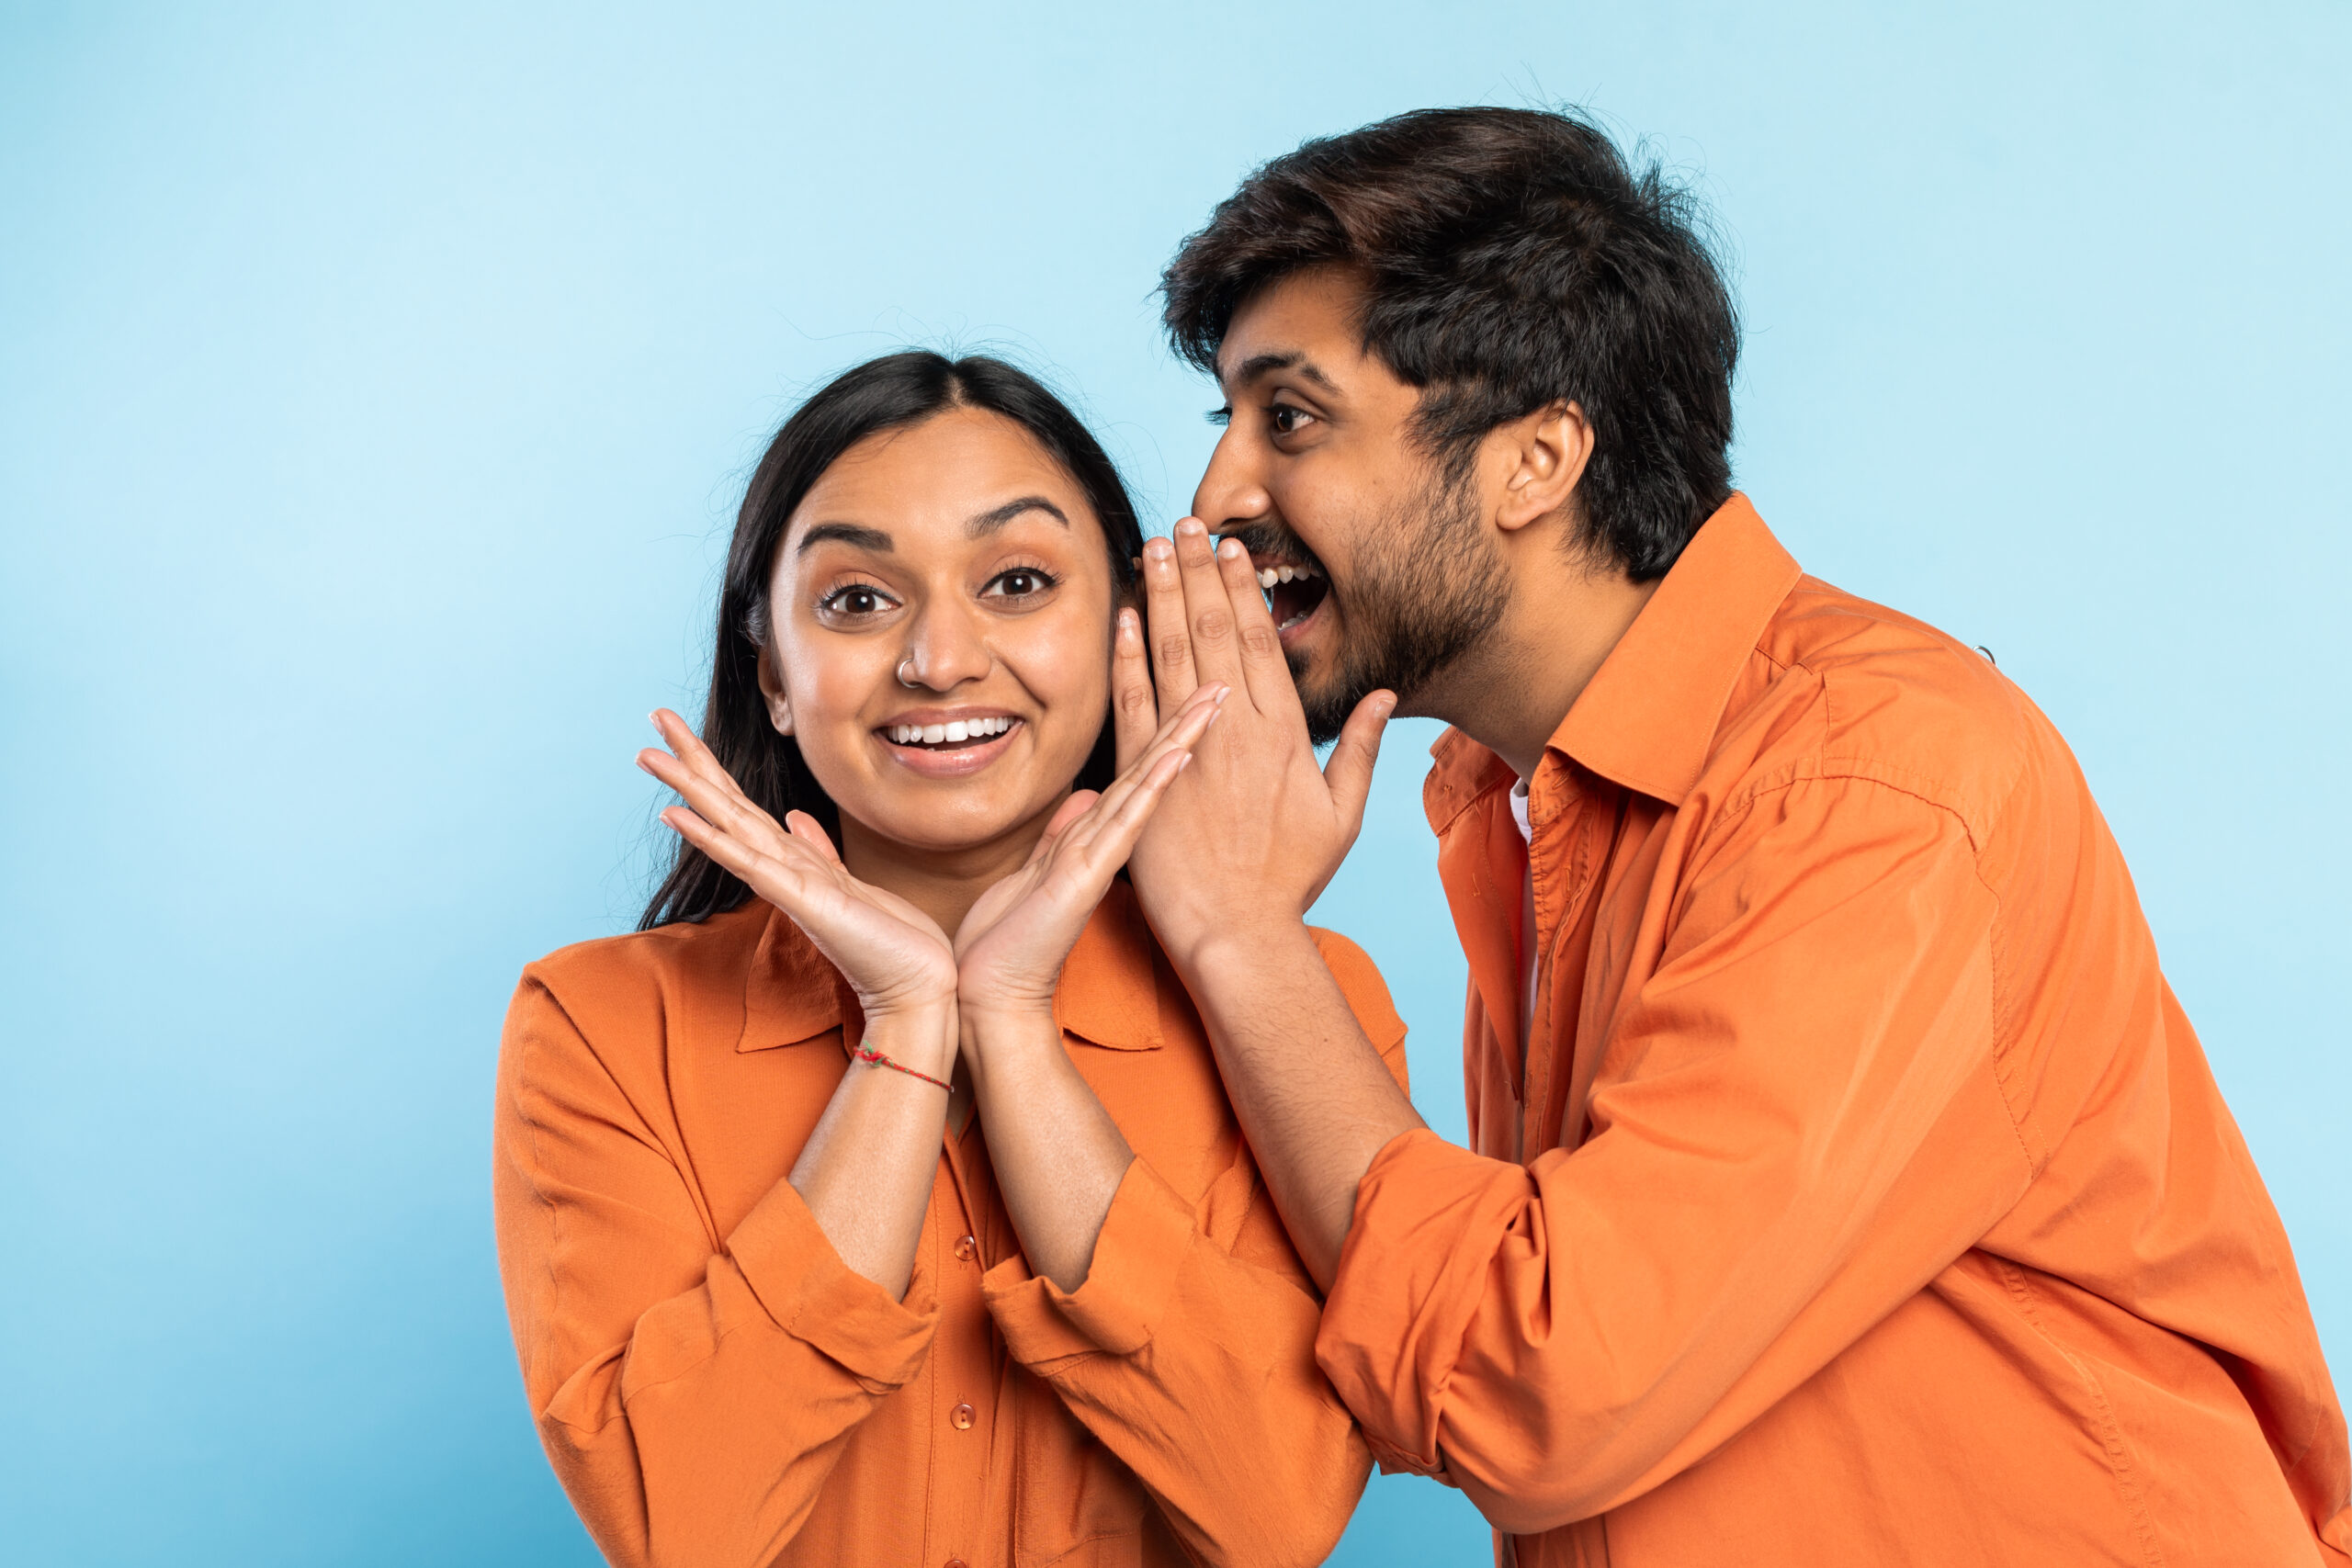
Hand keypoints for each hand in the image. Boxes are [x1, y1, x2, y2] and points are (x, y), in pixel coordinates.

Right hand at [639, 710, 957, 1024]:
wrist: (917, 984)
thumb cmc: (889, 939)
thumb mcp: (850, 882)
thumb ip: (817, 850)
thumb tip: (796, 818)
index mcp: (791, 860)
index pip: (742, 804)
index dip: (713, 766)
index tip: (680, 730)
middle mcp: (780, 869)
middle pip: (725, 804)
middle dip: (689, 761)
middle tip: (654, 715)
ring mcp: (786, 885)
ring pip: (727, 825)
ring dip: (687, 789)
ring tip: (647, 755)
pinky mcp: (802, 902)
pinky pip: (749, 864)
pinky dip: (713, 839)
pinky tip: (678, 816)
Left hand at [953, 681, 1227, 1019]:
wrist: (989, 989)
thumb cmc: (1006, 938)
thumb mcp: (1033, 869)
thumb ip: (1061, 832)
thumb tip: (1085, 796)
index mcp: (1090, 841)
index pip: (1134, 777)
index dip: (1161, 735)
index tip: (1189, 699)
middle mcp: (1102, 846)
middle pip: (1151, 773)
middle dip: (1184, 726)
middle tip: (1220, 685)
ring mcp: (1098, 860)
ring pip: (1146, 789)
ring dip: (1179, 742)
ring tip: (1211, 703)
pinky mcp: (1087, 877)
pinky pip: (1127, 823)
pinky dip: (1152, 787)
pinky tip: (1176, 756)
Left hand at [1115, 518, 1394, 969]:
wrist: (1236, 930)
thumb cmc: (1289, 880)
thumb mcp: (1341, 815)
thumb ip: (1359, 749)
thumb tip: (1384, 697)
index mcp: (1281, 732)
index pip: (1260, 640)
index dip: (1243, 589)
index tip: (1234, 549)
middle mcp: (1233, 728)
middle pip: (1213, 631)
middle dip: (1198, 572)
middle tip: (1186, 524)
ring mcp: (1186, 747)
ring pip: (1171, 652)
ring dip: (1161, 595)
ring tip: (1154, 548)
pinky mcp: (1146, 773)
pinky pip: (1132, 700)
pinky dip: (1127, 654)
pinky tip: (1122, 615)